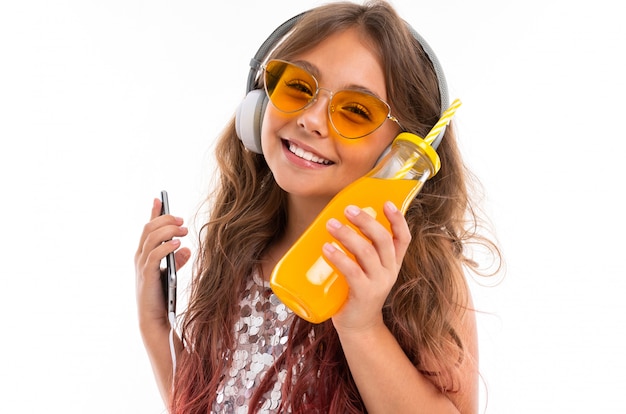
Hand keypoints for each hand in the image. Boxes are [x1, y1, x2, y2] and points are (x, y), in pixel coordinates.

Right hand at [134, 198, 190, 329]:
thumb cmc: (163, 295)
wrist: (156, 319)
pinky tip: (178, 244)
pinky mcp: (147, 275)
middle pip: (149, 228)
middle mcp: (140, 256)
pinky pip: (154, 254)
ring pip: (151, 237)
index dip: (152, 213)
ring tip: (183, 230)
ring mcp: (142, 265)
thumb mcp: (171, 273)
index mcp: (145, 254)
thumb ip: (176, 259)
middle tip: (182, 221)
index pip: (147, 228)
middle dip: (165, 219)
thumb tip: (187, 248)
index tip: (159, 198)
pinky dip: (166, 246)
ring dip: (168, 230)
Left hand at [324, 202, 410, 332]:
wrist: (359, 326)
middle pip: (382, 240)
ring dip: (347, 235)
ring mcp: (378, 283)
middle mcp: (389, 271)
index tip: (386, 203)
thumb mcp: (366, 269)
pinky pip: (353, 272)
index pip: (403, 237)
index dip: (397, 219)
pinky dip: (339, 258)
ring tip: (331, 224)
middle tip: (348, 209)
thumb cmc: (357, 291)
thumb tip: (336, 221)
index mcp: (393, 262)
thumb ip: (360, 249)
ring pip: (366, 253)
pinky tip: (327, 248)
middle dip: (365, 221)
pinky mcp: (363, 294)